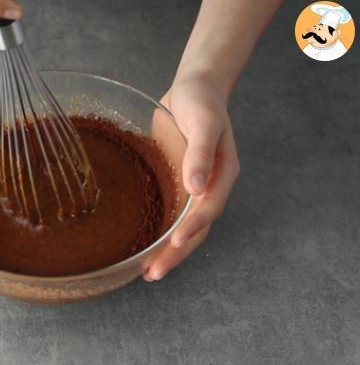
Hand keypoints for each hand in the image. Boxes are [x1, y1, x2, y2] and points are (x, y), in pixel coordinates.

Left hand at [143, 77, 239, 281]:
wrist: (193, 90)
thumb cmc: (200, 101)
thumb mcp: (203, 121)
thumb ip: (200, 153)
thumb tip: (196, 188)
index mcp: (222, 175)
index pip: (208, 209)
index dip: (192, 228)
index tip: (173, 244)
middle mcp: (208, 188)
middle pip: (195, 228)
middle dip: (175, 253)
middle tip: (153, 274)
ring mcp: (192, 190)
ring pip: (182, 227)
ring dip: (167, 251)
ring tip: (147, 272)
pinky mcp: (175, 185)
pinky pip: (168, 214)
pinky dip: (158, 232)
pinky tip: (142, 245)